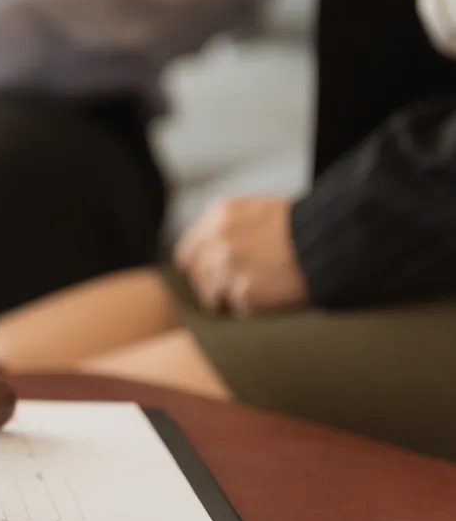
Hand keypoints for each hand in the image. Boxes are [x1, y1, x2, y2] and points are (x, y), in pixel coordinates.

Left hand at [175, 196, 309, 315]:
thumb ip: (226, 228)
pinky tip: (266, 299)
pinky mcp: (244, 292)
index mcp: (220, 215)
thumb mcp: (257, 211)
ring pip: (210, 295)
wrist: (333, 241)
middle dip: (211, 286)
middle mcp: (218, 239)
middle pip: (197, 276)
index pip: (188, 252)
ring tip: (250, 297)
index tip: (205, 278)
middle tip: (231, 293)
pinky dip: (247, 309)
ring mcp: (229, 266)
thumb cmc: (302, 228)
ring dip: (226, 301)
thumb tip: (194, 258)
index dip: (196, 268)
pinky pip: (234, 308)